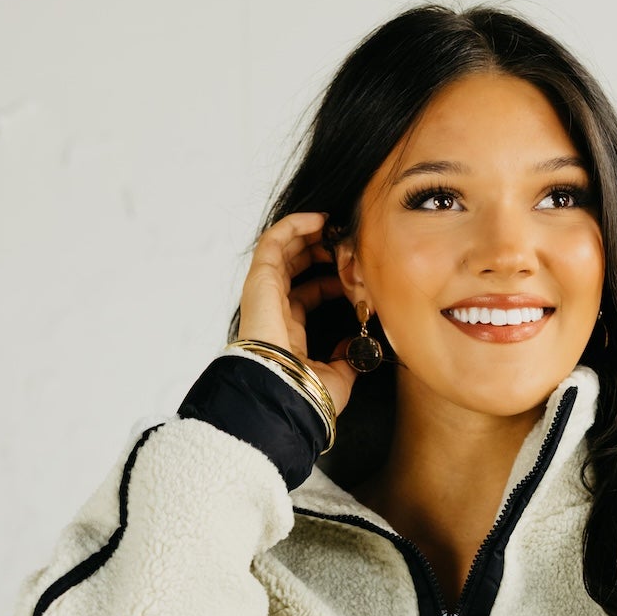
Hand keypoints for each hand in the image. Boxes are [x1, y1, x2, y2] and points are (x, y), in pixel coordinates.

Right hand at [238, 210, 359, 417]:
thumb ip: (347, 358)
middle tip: (343, 241)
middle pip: (294, 268)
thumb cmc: (307, 394)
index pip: (307, 295)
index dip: (330, 280)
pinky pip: (273, 242)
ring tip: (332, 224)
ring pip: (283, 250)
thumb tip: (357, 343)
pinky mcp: (259, 280)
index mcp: (289, 332)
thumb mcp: (338, 377)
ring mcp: (264, 294)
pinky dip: (294, 226)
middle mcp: (274, 310)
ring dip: (308, 233)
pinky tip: (319, 221)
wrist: (285, 393)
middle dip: (318, 250)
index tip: (353, 272)